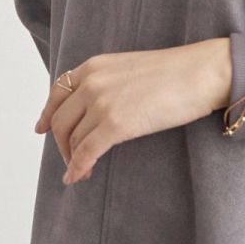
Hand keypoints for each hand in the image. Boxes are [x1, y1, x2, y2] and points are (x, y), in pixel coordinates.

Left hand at [35, 38, 233, 184]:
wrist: (202, 72)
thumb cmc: (178, 72)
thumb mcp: (131, 68)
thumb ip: (110, 82)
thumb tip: (99, 108)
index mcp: (95, 66)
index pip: (58, 92)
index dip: (47, 114)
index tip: (42, 128)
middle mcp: (92, 82)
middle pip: (60, 120)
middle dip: (61, 143)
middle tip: (70, 158)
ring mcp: (101, 103)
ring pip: (72, 139)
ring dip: (72, 159)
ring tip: (80, 171)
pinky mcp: (115, 124)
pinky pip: (86, 153)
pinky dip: (77, 168)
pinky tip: (78, 177)